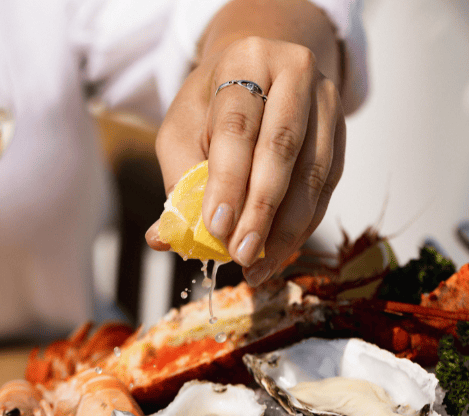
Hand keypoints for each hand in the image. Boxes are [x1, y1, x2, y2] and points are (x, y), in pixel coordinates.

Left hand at [147, 33, 345, 286]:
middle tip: (240, 254)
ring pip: (313, 172)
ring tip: (257, 265)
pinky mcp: (341, 132)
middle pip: (282, 147)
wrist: (256, 76)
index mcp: (246, 61)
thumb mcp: (183, 131)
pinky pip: (326, 186)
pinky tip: (278, 252)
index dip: (227, 181)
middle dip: (261, 210)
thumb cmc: (212, 108)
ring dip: (286, 229)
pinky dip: (303, 225)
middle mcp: (295, 73)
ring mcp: (325, 101)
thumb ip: (176, 181)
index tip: (216, 228)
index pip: (237, 125)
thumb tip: (162, 239)